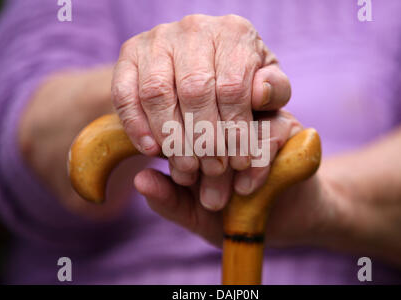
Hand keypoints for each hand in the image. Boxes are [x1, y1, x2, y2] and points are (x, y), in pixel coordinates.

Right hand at [112, 14, 290, 209]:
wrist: (201, 60)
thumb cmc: (240, 77)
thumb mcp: (265, 82)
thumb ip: (274, 89)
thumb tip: (260, 93)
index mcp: (233, 32)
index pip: (232, 87)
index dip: (235, 129)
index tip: (239, 161)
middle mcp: (195, 28)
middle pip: (195, 90)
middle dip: (204, 138)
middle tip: (212, 170)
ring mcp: (158, 38)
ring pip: (158, 92)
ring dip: (171, 136)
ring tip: (186, 167)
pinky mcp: (130, 52)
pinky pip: (126, 92)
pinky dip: (136, 125)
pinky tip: (151, 150)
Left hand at [132, 111, 342, 246]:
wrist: (282, 220)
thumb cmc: (231, 211)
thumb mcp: (192, 211)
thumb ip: (169, 198)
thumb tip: (141, 179)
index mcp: (195, 124)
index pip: (174, 110)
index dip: (173, 141)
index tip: (181, 177)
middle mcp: (225, 110)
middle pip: (203, 107)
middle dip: (198, 154)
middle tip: (199, 189)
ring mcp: (256, 113)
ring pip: (236, 116)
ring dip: (225, 160)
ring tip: (220, 196)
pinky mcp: (288, 124)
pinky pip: (270, 129)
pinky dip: (255, 161)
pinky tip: (246, 188)